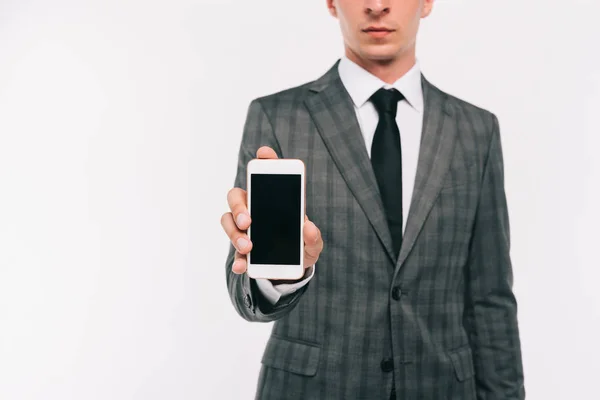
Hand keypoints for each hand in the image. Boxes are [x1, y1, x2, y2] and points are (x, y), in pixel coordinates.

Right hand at [221, 146, 323, 275]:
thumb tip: (308, 227)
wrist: (292, 270)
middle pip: (237, 196)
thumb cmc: (302, 246)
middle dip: (239, 206)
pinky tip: (242, 265)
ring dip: (235, 233)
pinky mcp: (240, 249)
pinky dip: (236, 259)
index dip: (265, 161)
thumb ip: (313, 236)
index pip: (266, 174)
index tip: (264, 154)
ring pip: (229, 221)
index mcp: (274, 200)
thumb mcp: (313, 243)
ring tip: (248, 247)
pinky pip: (233, 251)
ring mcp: (244, 228)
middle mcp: (254, 208)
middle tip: (249, 220)